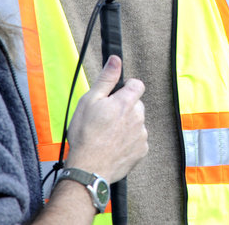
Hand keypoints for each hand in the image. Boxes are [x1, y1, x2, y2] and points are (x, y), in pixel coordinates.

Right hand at [63, 55, 147, 182]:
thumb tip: (116, 59)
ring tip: (108, 134)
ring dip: (127, 124)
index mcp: (126, 102)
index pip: (137, 84)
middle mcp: (138, 117)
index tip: (115, 96)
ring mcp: (142, 135)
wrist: (89, 168)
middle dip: (125, 107)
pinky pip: (138, 139)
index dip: (126, 87)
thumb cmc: (86, 134)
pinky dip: (129, 140)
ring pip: (137, 122)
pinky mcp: (142, 150)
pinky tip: (114, 145)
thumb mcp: (90, 100)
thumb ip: (106, 79)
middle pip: (136, 104)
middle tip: (106, 117)